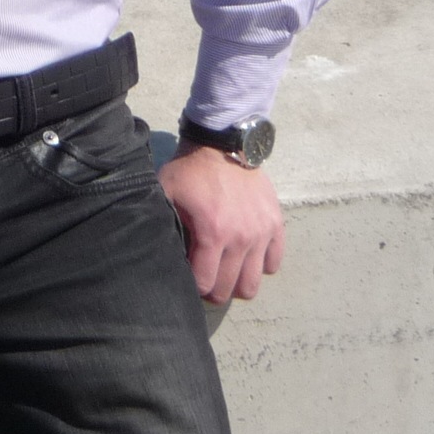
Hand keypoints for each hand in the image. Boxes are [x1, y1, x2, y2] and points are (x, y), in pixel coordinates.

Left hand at [160, 147, 284, 305]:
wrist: (222, 144)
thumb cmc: (190, 171)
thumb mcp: (166, 194)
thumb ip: (163, 226)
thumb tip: (158, 256)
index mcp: (212, 234)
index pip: (205, 284)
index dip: (194, 286)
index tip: (189, 277)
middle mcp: (241, 239)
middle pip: (228, 290)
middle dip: (213, 289)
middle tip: (206, 276)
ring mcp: (261, 233)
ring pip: (252, 285)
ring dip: (237, 283)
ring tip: (226, 270)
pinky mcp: (275, 224)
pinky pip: (274, 263)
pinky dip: (260, 265)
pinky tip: (246, 255)